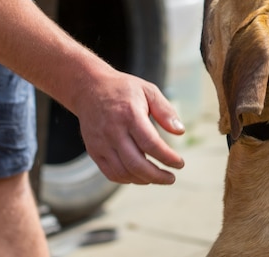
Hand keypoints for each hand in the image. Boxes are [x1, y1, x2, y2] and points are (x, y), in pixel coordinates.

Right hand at [75, 69, 184, 184]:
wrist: (89, 88)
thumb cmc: (123, 90)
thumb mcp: (148, 91)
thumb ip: (165, 111)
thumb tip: (180, 132)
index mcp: (130, 115)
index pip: (151, 144)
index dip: (168, 158)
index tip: (180, 163)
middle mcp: (113, 131)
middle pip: (136, 163)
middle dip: (157, 176)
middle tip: (171, 178)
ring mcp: (101, 143)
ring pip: (123, 172)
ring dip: (144, 180)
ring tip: (158, 177)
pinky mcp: (93, 150)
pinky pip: (110, 173)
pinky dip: (127, 179)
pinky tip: (140, 176)